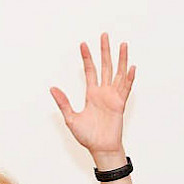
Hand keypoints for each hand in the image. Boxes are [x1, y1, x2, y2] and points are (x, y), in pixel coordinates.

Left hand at [50, 33, 134, 166]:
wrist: (101, 148)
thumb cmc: (87, 136)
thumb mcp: (71, 118)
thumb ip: (63, 102)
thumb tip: (52, 88)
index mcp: (91, 94)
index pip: (90, 71)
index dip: (87, 57)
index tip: (83, 44)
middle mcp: (103, 92)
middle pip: (105, 66)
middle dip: (105, 51)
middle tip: (104, 35)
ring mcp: (113, 97)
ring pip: (118, 73)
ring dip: (121, 59)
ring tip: (123, 45)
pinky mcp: (120, 104)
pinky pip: (126, 88)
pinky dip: (129, 78)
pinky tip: (131, 67)